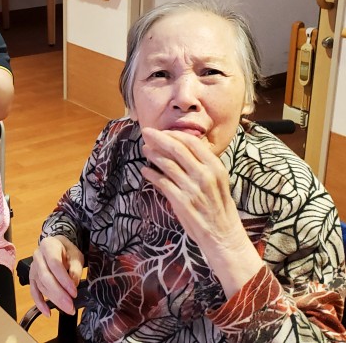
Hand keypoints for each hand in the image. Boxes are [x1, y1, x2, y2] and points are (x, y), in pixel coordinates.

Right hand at [29, 235, 83, 316]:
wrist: (57, 246)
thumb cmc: (66, 250)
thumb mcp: (75, 254)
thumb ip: (75, 268)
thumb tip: (73, 283)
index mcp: (48, 246)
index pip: (54, 263)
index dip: (64, 279)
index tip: (73, 291)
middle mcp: (38, 256)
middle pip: (45, 277)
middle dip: (58, 294)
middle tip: (70, 306)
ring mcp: (33, 267)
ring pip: (41, 286)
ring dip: (53, 299)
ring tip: (66, 308)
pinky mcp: (32, 277)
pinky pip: (34, 291)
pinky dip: (40, 303)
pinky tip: (47, 312)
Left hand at [139, 128, 262, 295]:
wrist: (223, 236)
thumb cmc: (219, 207)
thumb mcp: (217, 182)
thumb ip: (201, 166)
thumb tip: (178, 150)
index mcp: (216, 167)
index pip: (192, 142)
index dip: (174, 134)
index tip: (163, 132)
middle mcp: (205, 175)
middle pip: (177, 148)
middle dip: (159, 138)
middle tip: (147, 132)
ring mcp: (193, 188)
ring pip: (167, 163)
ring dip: (153, 154)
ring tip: (145, 149)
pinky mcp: (181, 201)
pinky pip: (161, 182)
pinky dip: (151, 174)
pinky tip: (145, 170)